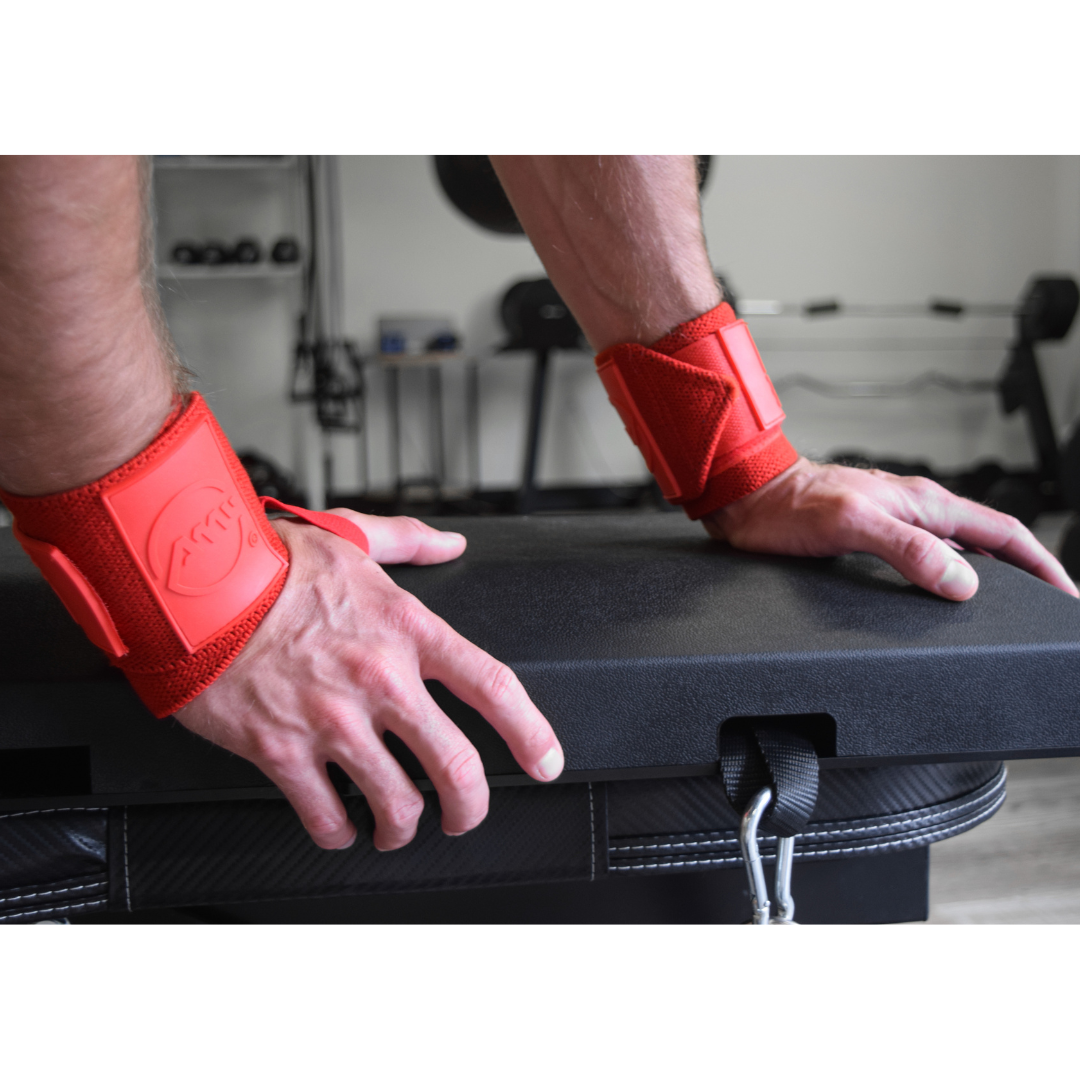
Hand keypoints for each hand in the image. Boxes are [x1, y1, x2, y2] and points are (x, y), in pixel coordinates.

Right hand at [176, 511, 563, 850]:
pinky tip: (340, 827)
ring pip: (396, 804)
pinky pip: (325, 816)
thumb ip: (410, 541)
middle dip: (472, 805)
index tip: (544, 761)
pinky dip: (338, 833)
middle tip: (467, 814)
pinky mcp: (282, 751)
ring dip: (403, 827)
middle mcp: (380, 680)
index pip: (492, 686)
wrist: (192, 588)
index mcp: (407, 630)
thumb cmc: (271, 564)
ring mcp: (333, 721)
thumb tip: (450, 544)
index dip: (530, 733)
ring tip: (398, 826)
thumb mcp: (352, 537)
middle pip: (456, 766)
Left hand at [703, 457, 1077, 600]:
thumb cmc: (791, 507)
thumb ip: (909, 549)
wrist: (749, 499)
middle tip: (1048, 602)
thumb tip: (962, 582)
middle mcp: (915, 510)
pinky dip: (947, 576)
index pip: (1003, 533)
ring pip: (958, 550)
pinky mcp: (872, 536)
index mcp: (924, 503)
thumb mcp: (854, 526)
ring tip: (1009, 602)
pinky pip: (926, 557)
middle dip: (1026, 570)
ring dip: (988, 575)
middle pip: (988, 542)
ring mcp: (896, 521)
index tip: (1066, 592)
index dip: (1041, 564)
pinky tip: (942, 594)